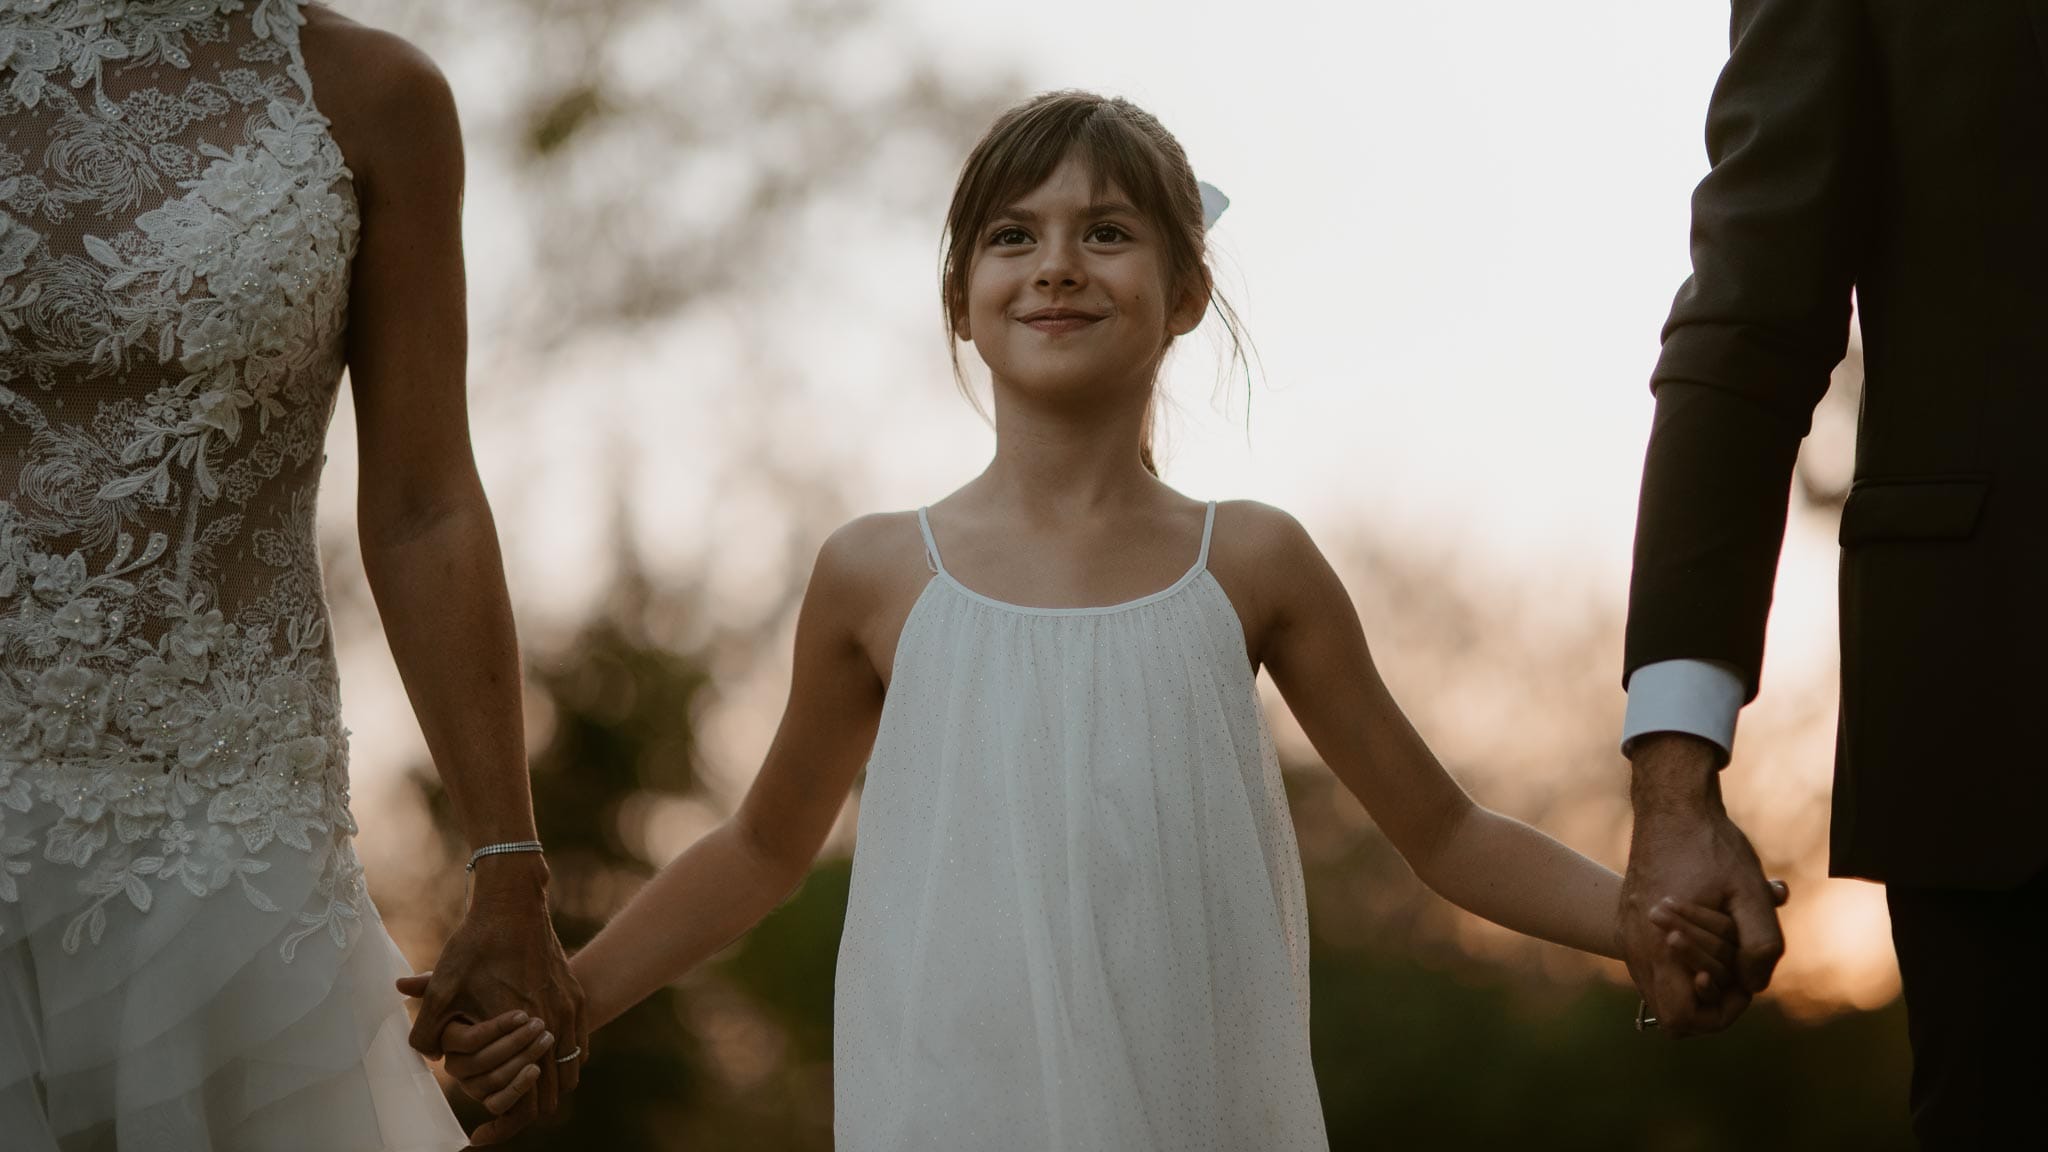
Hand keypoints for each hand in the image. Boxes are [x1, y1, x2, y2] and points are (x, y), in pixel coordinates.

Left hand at [403, 855, 585, 1143]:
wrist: (514, 901)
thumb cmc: (476, 942)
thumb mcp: (443, 982)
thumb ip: (429, 1026)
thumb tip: (424, 1056)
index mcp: (523, 1027)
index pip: (526, 1100)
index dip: (503, 1126)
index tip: (479, 1136)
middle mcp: (554, 1024)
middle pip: (553, 1096)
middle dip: (524, 1113)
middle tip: (495, 1119)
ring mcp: (570, 1010)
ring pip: (570, 1073)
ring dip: (546, 1088)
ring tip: (516, 1090)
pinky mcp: (575, 996)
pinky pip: (577, 1047)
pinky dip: (561, 1062)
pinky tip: (535, 1059)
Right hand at [1621, 733, 1784, 1036]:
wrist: (1670, 808)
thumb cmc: (1712, 848)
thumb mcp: (1751, 893)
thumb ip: (1760, 946)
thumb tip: (1752, 983)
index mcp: (1661, 948)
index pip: (1681, 1020)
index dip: (1718, 1014)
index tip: (1740, 982)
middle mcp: (1637, 950)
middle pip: (1671, 1013)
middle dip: (1711, 998)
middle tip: (1736, 962)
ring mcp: (1629, 938)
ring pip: (1663, 989)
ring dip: (1698, 975)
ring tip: (1723, 939)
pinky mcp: (1630, 925)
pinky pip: (1657, 964)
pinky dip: (1684, 958)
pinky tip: (1706, 922)